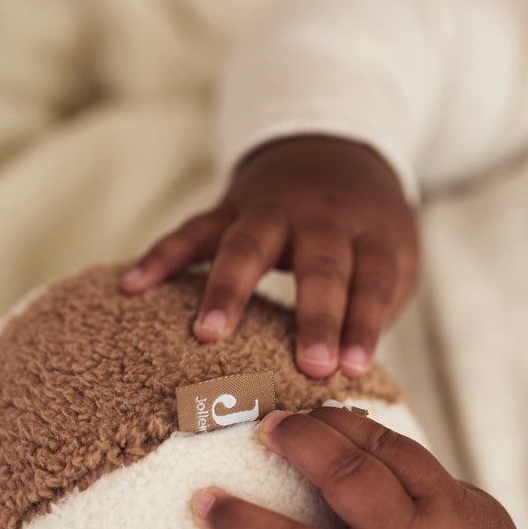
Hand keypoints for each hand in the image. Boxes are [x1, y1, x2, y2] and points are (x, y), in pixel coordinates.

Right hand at [123, 135, 419, 377]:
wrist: (334, 152)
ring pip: (248, 245)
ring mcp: (272, 211)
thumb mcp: (395, 258)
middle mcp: (322, 219)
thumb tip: (351, 376)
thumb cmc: (367, 231)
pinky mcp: (230, 209)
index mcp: (370, 235)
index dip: (365, 325)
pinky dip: (162, 256)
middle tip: (313, 365)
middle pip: (321, 266)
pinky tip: (133, 286)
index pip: (373, 281)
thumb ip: (376, 309)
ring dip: (228, 289)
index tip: (354, 369)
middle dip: (318, 317)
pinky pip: (192, 231)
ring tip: (207, 335)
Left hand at [191, 406, 527, 528]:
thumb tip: (342, 435)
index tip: (306, 415)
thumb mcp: (475, 518)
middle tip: (264, 430)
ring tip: (205, 503)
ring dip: (240, 521)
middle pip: (344, 478)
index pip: (385, 448)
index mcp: (444, 511)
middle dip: (299, 443)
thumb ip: (420, 481)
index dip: (339, 423)